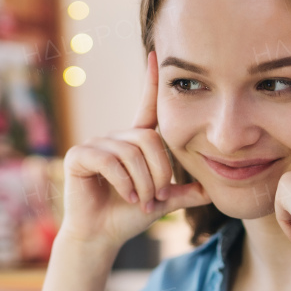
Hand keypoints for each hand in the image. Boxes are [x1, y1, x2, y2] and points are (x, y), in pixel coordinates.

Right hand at [59, 51, 209, 249]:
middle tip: (156, 196)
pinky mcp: (79, 156)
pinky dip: (124, 183)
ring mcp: (94, 144)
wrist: (100, 236)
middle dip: (158, 172)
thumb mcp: (162, 201)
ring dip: (142, 183)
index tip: (157, 54)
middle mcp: (114, 138)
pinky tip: (126, 197)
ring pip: (131, 153)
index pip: (147, 106)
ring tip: (141, 201)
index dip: (152, 82)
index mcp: (133, 142)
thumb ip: (184, 192)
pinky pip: (109, 161)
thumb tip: (211, 190)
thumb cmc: (128, 216)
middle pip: (149, 140)